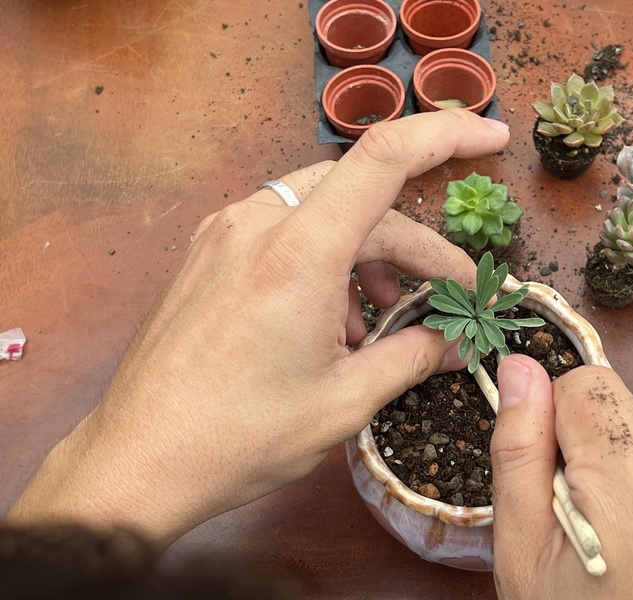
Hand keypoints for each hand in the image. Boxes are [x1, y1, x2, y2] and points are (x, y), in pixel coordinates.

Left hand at [7, 110, 509, 545]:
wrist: (137, 459)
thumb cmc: (240, 436)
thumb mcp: (344, 401)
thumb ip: (413, 357)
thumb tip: (459, 343)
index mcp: (298, 252)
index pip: (385, 158)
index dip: (448, 136)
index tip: (492, 141)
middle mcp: (259, 223)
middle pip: (362, 199)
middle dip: (414, 246)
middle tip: (448, 297)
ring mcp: (226, 233)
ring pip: (324, 213)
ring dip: (368, 255)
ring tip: (383, 317)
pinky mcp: (209, 253)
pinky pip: (286, 232)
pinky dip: (325, 261)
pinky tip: (333, 318)